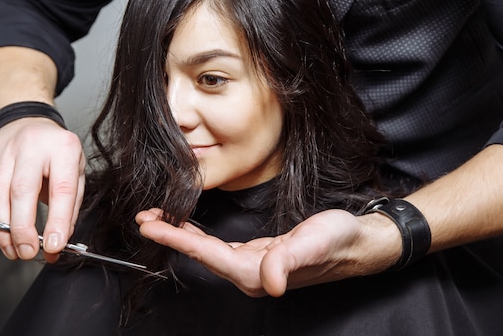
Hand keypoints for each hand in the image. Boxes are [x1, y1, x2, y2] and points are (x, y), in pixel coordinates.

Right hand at [0, 117, 85, 261]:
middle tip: (27, 252)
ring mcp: (6, 151)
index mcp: (64, 149)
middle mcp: (32, 147)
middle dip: (22, 228)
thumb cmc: (57, 152)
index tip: (53, 246)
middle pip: (22, 190)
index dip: (57, 221)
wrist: (33, 121)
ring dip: (1, 226)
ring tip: (12, 249)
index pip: (61, 189)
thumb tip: (56, 243)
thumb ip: (69, 207)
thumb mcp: (77, 172)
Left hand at [136, 208, 399, 296]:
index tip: (151, 225)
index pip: (206, 254)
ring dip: (183, 235)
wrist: (357, 242)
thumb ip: (288, 261)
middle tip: (145, 219)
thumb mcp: (313, 243)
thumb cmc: (337, 241)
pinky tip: (194, 227)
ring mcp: (254, 266)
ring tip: (160, 219)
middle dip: (171, 236)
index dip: (176, 238)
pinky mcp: (260, 256)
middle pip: (200, 254)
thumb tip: (270, 282)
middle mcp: (250, 273)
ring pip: (208, 251)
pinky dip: (203, 235)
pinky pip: (221, 247)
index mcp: (255, 272)